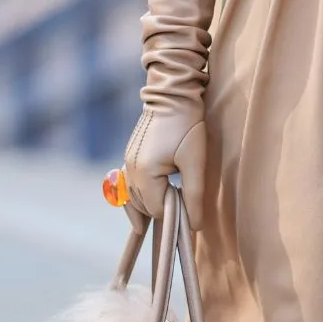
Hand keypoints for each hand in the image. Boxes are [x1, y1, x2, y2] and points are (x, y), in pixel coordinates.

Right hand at [123, 104, 206, 230]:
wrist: (173, 96)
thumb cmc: (187, 126)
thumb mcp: (195, 162)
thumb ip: (194, 195)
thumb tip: (194, 225)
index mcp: (144, 173)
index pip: (156, 210)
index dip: (174, 214)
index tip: (190, 210)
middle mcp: (130, 170)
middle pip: (143, 207)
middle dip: (162, 210)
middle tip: (184, 208)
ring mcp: (127, 162)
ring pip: (134, 198)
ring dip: (150, 204)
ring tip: (170, 207)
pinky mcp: (130, 156)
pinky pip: (129, 185)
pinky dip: (140, 195)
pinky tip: (151, 198)